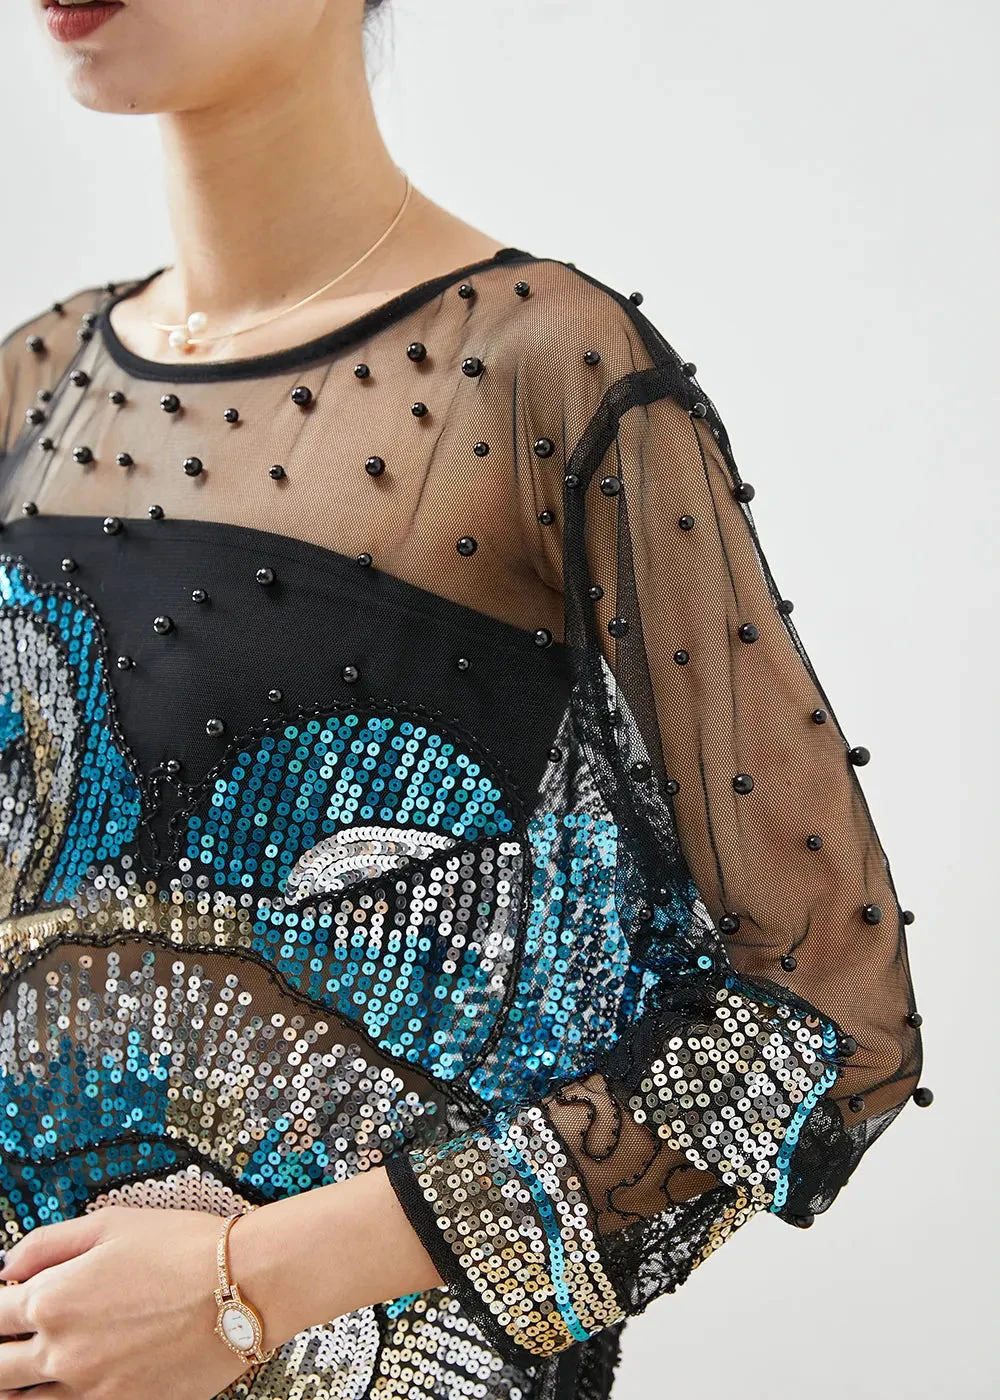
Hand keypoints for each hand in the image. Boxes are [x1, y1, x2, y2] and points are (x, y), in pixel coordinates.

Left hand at [0, 1206, 260, 1399]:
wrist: (244, 1286)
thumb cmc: (184, 1248)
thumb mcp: (111, 1222)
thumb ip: (48, 1243)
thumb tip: (9, 1266)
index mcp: (53, 1300)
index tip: (5, 1301)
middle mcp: (61, 1352)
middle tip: (10, 1341)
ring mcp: (90, 1389)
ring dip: (18, 1383)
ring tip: (30, 1365)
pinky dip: (58, 1397)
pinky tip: (73, 1377)